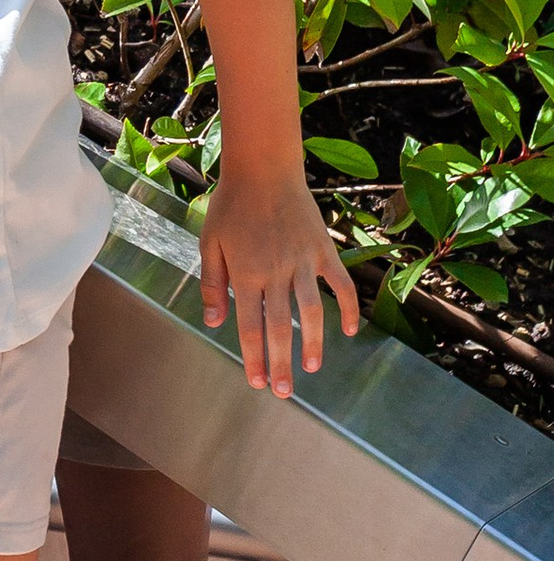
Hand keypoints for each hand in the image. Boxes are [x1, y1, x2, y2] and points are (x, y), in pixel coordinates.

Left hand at [198, 166, 359, 398]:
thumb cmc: (230, 205)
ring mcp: (302, 262)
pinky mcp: (323, 250)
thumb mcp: (209, 243)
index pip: (249, 326)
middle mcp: (275, 272)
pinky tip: (351, 331)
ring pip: (312, 312)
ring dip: (314, 343)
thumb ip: (212, 284)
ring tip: (313, 368)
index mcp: (245, 274)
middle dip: (281, 363)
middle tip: (285, 392)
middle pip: (279, 327)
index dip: (254, 357)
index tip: (258, 383)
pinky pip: (341, 284)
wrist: (263, 168)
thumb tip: (213, 322)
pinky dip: (349, 308)